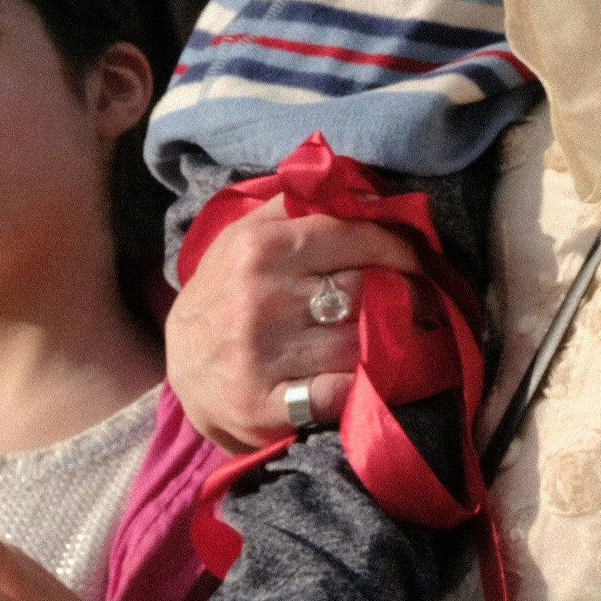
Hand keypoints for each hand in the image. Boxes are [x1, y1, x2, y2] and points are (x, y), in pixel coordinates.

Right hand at [162, 198, 416, 451]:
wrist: (178, 364)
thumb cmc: (225, 291)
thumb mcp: (245, 235)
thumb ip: (300, 207)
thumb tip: (369, 192)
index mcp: (261, 247)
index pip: (355, 237)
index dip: (397, 248)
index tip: (416, 261)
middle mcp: (261, 298)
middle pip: (365, 289)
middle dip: (403, 296)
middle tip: (421, 302)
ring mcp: (262, 355)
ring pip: (361, 342)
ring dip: (393, 343)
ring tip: (406, 338)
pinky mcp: (264, 407)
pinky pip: (342, 393)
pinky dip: (366, 386)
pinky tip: (374, 378)